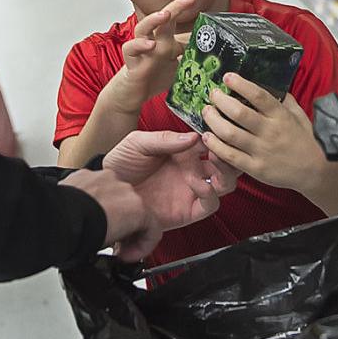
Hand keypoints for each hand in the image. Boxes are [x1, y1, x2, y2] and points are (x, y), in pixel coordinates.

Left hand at [64, 130, 236, 261]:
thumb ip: (164, 139)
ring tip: (215, 162)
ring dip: (226, 173)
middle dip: (232, 154)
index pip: (212, 141)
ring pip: (225, 184)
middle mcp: (192, 169)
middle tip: (224, 146)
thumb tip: (193, 136)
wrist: (105, 193)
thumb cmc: (121, 164)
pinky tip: (198, 184)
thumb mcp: (138, 143)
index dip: (221, 135)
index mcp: (183, 151)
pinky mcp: (187, 210)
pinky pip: (209, 205)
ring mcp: (191, 190)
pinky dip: (211, 195)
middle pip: (227, 163)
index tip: (220, 128)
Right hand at [111, 0, 197, 108]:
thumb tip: (212, 50)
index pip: (173, 19)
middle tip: (186, 0)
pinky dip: (138, 45)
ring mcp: (141, 50)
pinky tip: (150, 45)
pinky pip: (130, 49)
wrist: (135, 92)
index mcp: (164, 40)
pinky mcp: (132, 62)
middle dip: (174, 7)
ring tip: (164, 15)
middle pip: (160, 18)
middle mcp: (153, 41)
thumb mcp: (179, 64)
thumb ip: (191, 55)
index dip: (182, 7)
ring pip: (142, 28)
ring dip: (153, 20)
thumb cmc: (155, 75)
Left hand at [201, 74, 337, 199]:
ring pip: (230, 133)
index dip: (241, 84)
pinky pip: (230, 156)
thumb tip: (269, 83)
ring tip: (206, 111)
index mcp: (281, 116)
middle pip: (239, 113)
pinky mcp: (256, 168)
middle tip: (213, 94)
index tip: (227, 77)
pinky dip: (215, 145)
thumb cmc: (306, 140)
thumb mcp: (299, 115)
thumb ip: (284, 100)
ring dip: (213, 120)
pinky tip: (207, 136)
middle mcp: (270, 132)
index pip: (258, 96)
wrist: (316, 171)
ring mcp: (262, 151)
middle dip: (221, 100)